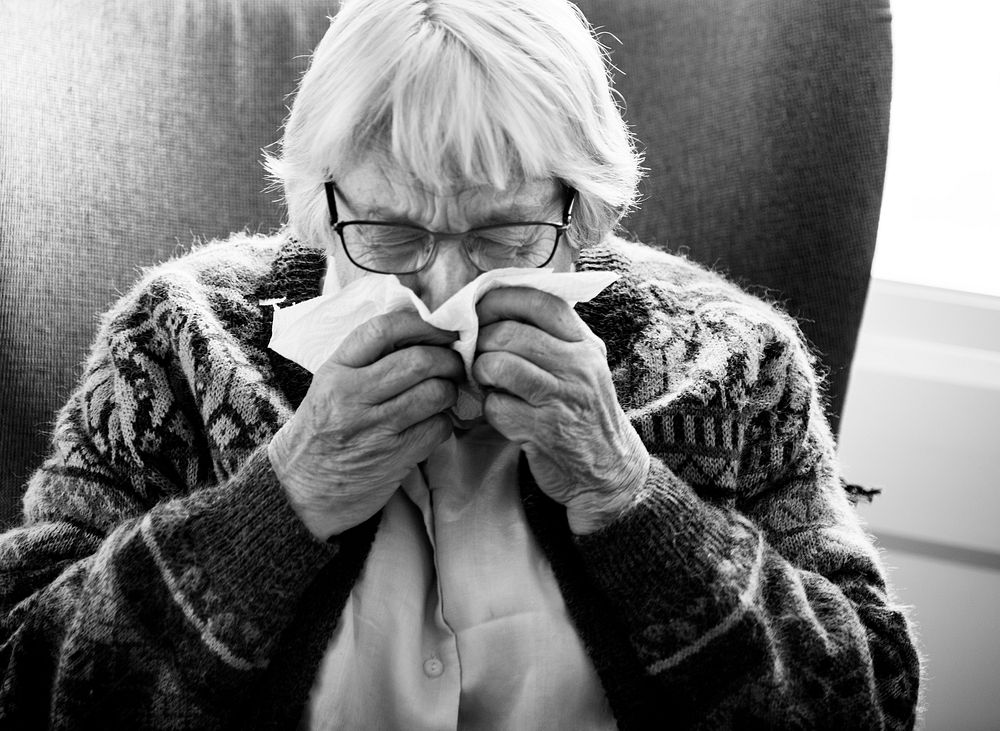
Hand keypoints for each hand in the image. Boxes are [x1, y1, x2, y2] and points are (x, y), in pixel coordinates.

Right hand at [269, 310, 463, 539]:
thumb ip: (365, 361)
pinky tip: (434, 423)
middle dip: (447, 359)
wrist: (300, 493)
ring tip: (445, 392)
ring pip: (435, 393)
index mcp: (334, 372)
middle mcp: (351, 397)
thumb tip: (420, 333)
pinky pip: (438, 427)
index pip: (382, 330)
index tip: (440, 328)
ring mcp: (374, 429)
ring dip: (450, 390)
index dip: (421, 323)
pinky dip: (445, 422)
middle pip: (418, 361)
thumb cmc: (320, 434)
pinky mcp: (394, 458)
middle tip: (455, 363)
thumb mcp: (328, 387)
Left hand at [473, 287, 648, 533]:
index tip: (480, 309)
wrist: (610, 470)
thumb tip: (498, 308)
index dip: (501, 299)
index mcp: (585, 344)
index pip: (540, 301)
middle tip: (478, 356)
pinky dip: (489, 409)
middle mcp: (578, 366)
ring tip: (489, 383)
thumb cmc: (585, 413)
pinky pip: (495, 406)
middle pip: (508, 333)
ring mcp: (562, 398)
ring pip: (497, 365)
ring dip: (481, 374)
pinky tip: (503, 413)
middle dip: (481, 343)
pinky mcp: (544, 430)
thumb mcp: (584, 366)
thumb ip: (553, 337)